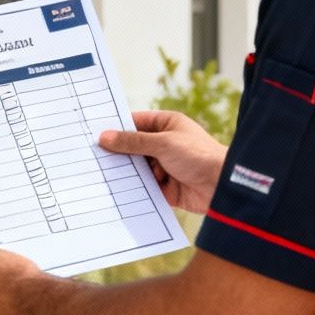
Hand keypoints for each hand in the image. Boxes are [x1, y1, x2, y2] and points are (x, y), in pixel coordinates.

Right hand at [97, 110, 226, 215]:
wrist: (223, 186)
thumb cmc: (199, 155)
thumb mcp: (162, 143)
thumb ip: (132, 142)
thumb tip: (105, 137)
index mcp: (167, 125)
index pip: (136, 123)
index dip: (116, 128)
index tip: (94, 133)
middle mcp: (165, 144)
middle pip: (134, 147)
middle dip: (117, 153)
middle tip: (92, 156)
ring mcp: (165, 166)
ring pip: (137, 168)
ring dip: (125, 172)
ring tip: (100, 174)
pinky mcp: (166, 187)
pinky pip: (144, 186)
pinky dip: (133, 189)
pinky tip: (115, 191)